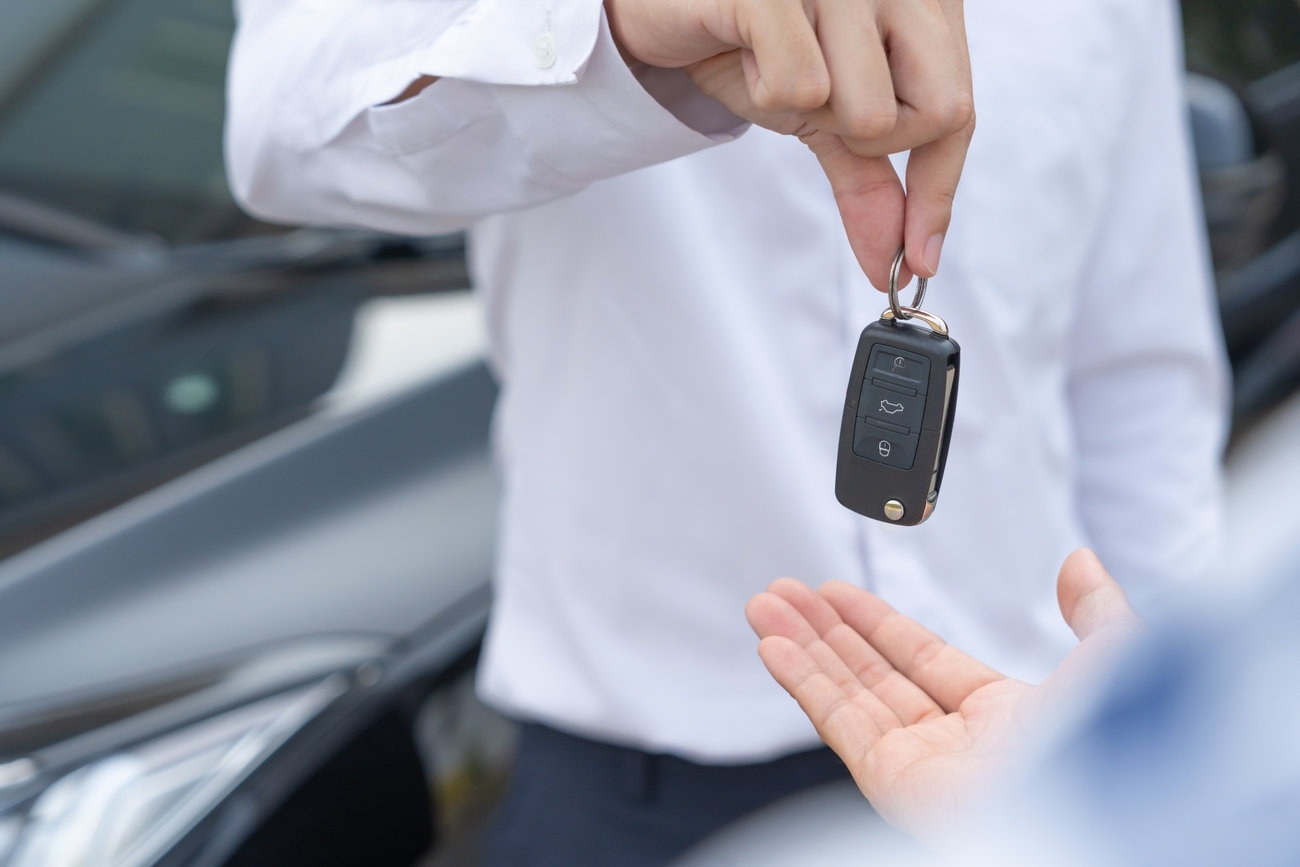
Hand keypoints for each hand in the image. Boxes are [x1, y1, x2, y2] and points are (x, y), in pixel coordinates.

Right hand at [604, 0, 973, 289]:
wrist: (664, 8)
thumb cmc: (751, 45)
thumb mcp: (825, 115)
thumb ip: (869, 180)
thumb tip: (898, 263)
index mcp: (924, 0)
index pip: (958, 110)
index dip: (937, 191)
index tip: (919, 258)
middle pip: (941, 111)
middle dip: (875, 141)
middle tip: (822, 111)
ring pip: (871, 111)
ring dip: (812, 111)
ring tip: (773, 66)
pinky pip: (803, 87)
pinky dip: (766, 88)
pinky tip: (746, 53)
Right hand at [745, 549, 1142, 838]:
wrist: (1103, 813)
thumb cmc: (1124, 750)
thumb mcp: (1120, 661)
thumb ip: (1095, 613)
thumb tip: (1081, 563)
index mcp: (1005, 718)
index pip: (922, 661)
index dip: (876, 623)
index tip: (836, 593)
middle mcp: (956, 743)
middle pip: (872, 674)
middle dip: (824, 630)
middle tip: (783, 592)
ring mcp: (923, 765)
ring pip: (847, 694)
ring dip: (801, 647)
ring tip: (764, 606)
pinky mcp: (895, 783)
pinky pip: (838, 723)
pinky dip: (802, 681)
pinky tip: (774, 645)